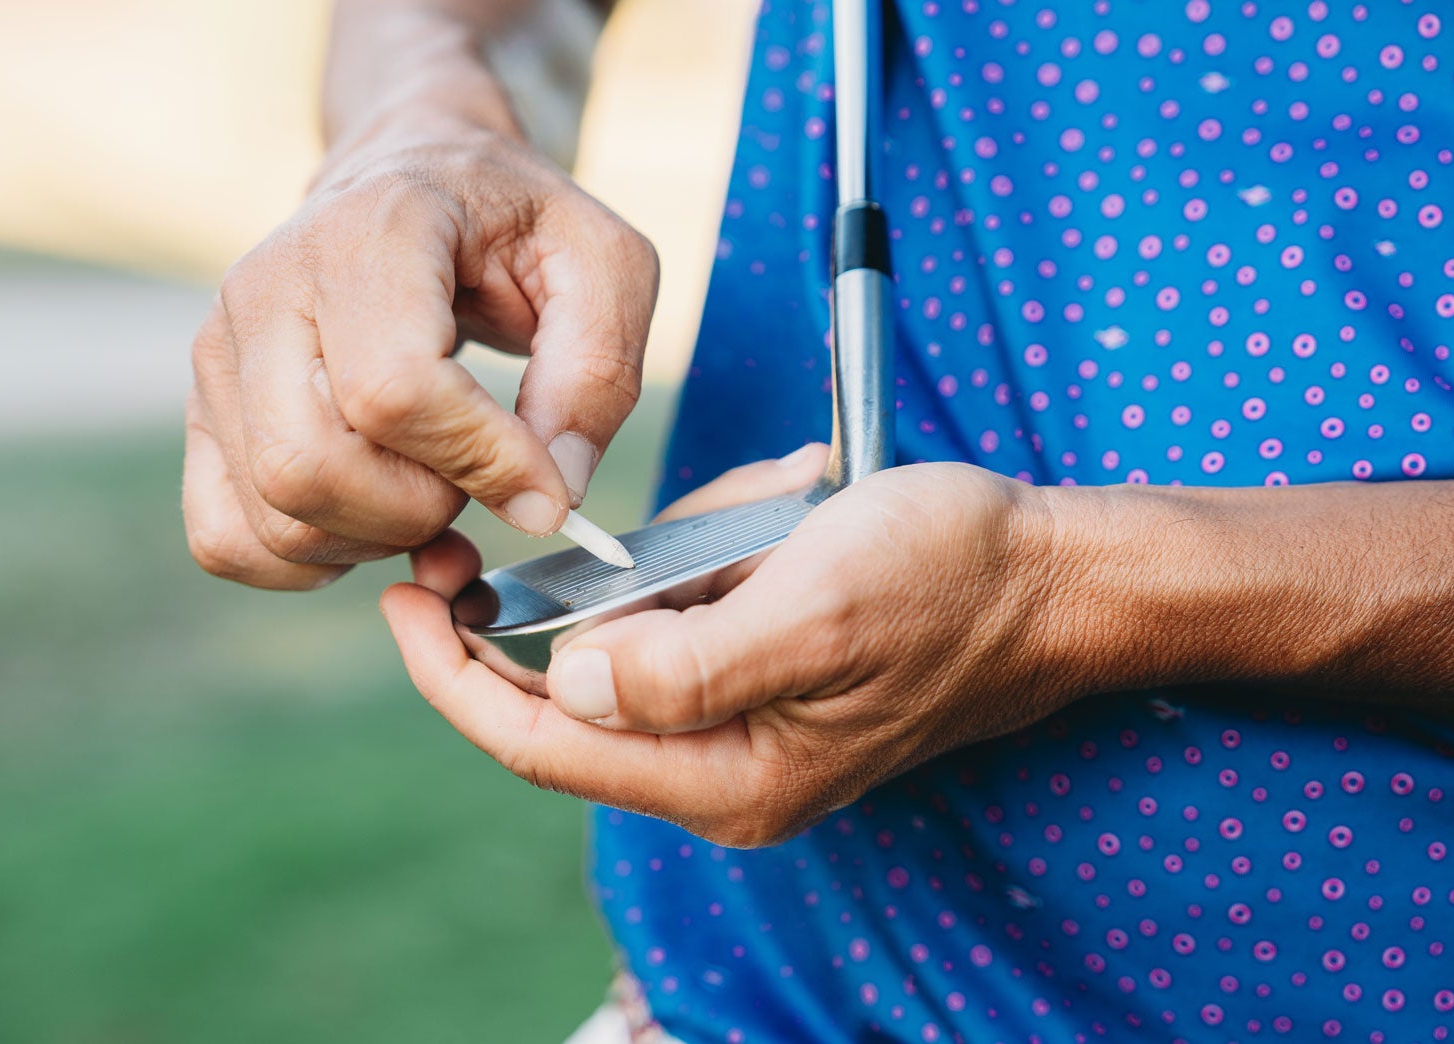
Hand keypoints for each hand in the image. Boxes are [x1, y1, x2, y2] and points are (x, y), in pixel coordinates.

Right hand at [183, 115, 657, 589]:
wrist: (414, 172)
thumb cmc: (516, 223)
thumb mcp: (604, 265)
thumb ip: (597, 377)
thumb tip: (551, 496)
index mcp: (370, 233)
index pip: (392, 390)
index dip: (479, 463)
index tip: (546, 488)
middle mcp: (267, 286)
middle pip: (308, 466)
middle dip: (418, 512)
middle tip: (479, 482)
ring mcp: (220, 351)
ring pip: (274, 514)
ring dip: (374, 540)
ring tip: (434, 491)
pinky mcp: (206, 409)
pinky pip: (228, 537)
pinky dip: (310, 560)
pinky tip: (372, 518)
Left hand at [381, 449, 1083, 847]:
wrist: (1051, 575)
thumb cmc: (948, 583)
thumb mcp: (814, 610)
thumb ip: (684, 666)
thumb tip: (561, 682)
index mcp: (727, 778)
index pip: (543, 745)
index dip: (454, 681)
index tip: (402, 602)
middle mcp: (722, 770)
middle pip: (566, 704)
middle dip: (537, 616)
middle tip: (493, 538)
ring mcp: (741, 727)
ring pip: (625, 648)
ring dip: (654, 572)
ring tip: (756, 514)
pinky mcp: (759, 679)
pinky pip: (681, 619)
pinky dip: (697, 561)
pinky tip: (771, 518)